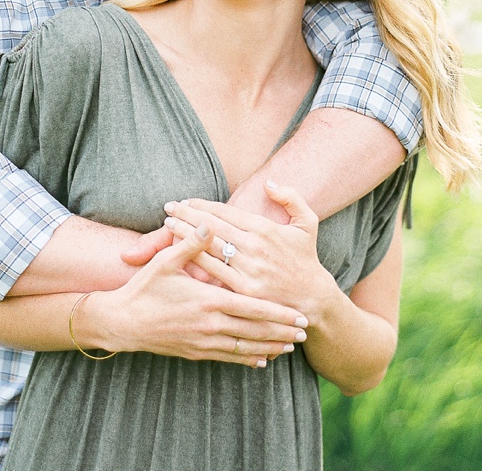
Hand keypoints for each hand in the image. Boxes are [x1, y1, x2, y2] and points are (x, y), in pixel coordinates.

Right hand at [94, 220, 308, 367]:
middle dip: (282, 331)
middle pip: (255, 330)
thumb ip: (192, 243)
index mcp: (208, 300)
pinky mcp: (195, 352)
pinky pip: (228, 358)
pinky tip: (261, 360)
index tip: (299, 314)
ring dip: (270, 347)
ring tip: (290, 346)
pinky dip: (248, 359)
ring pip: (245, 347)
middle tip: (305, 331)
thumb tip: (210, 222)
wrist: (123, 323)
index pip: (252, 308)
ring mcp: (204, 341)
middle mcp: (210, 325)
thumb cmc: (145, 288)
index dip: (278, 313)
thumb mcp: (166, 262)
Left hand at [162, 181, 336, 317]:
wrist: (313, 299)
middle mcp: (254, 247)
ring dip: (185, 234)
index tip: (186, 200)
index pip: (225, 211)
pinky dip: (195, 261)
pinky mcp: (243, 291)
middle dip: (187, 215)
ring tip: (168, 225)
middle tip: (168, 207)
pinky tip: (180, 254)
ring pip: (209, 247)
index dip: (203, 205)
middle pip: (212, 226)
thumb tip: (269, 183)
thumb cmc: (306, 259)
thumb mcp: (308, 223)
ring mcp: (247, 270)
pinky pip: (213, 273)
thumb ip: (291, 198)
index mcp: (265, 229)